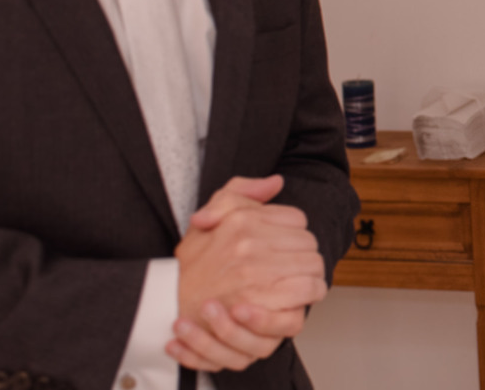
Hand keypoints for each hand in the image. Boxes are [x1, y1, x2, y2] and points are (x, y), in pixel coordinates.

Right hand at [170, 176, 327, 371]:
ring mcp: (256, 272)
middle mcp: (250, 242)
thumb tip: (276, 182)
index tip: (286, 246)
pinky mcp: (261, 301)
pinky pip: (307, 289)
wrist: (171, 301)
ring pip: (313, 264)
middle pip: (308, 242)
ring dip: (312, 274)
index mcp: (241, 220)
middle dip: (305, 254)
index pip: (297, 219)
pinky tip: (303, 296)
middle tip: (296, 265)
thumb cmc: (192, 262)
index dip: (293, 233)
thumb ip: (241, 191)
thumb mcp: (208, 216)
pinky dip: (311, 293)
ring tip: (303, 281)